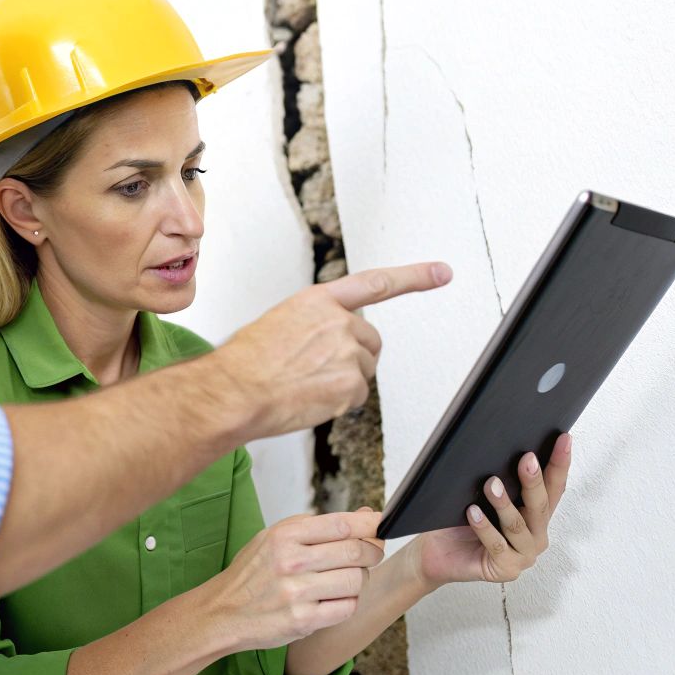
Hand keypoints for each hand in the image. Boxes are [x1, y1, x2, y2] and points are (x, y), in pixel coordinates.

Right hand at [201, 510, 386, 651]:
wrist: (223, 611)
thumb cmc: (253, 572)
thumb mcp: (277, 537)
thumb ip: (320, 526)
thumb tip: (366, 516)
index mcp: (285, 535)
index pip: (343, 525)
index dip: (371, 526)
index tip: (380, 528)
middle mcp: (291, 561)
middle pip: (356, 552)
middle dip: (372, 553)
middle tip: (371, 555)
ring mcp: (298, 593)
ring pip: (357, 581)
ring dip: (360, 580)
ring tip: (346, 580)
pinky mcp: (303, 621)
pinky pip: (347, 608)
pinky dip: (348, 603)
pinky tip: (335, 599)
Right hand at [214, 263, 451, 440]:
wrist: (234, 391)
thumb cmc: (244, 363)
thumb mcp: (276, 325)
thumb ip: (310, 326)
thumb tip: (321, 345)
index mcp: (317, 301)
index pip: (375, 284)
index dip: (413, 277)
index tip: (441, 272)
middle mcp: (338, 321)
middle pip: (370, 342)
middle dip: (353, 357)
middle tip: (317, 371)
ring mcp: (348, 351)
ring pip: (363, 370)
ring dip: (342, 381)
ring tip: (304, 385)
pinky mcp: (352, 382)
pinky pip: (357, 396)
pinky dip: (338, 402)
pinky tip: (310, 399)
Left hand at [414, 433, 572, 587]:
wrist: (438, 552)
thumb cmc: (461, 520)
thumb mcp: (483, 496)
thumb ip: (501, 481)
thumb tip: (503, 447)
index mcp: (536, 516)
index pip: (553, 488)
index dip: (559, 463)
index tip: (564, 439)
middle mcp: (536, 536)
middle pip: (539, 506)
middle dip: (534, 480)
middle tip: (527, 459)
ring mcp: (523, 555)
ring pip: (517, 525)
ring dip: (503, 503)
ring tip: (491, 484)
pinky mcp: (505, 569)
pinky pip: (496, 544)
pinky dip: (484, 527)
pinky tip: (472, 512)